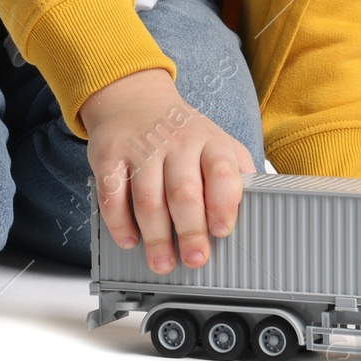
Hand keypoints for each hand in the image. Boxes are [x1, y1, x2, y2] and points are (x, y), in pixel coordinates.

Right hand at [78, 68, 254, 272]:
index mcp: (209, 141)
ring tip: (162, 261)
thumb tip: (251, 213)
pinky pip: (112, 195)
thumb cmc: (180, 132)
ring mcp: (141, 147)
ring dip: (156, 238)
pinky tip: (130, 239)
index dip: (223, 204)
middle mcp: (176, 142)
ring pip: (149, 200)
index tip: (222, 231)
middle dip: (191, 232)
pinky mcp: (109, 154)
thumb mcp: (216, 142)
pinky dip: (120, 223)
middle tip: (194, 259)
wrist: (134, 99)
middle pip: (184, 192)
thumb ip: (235, 174)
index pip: (221, 171)